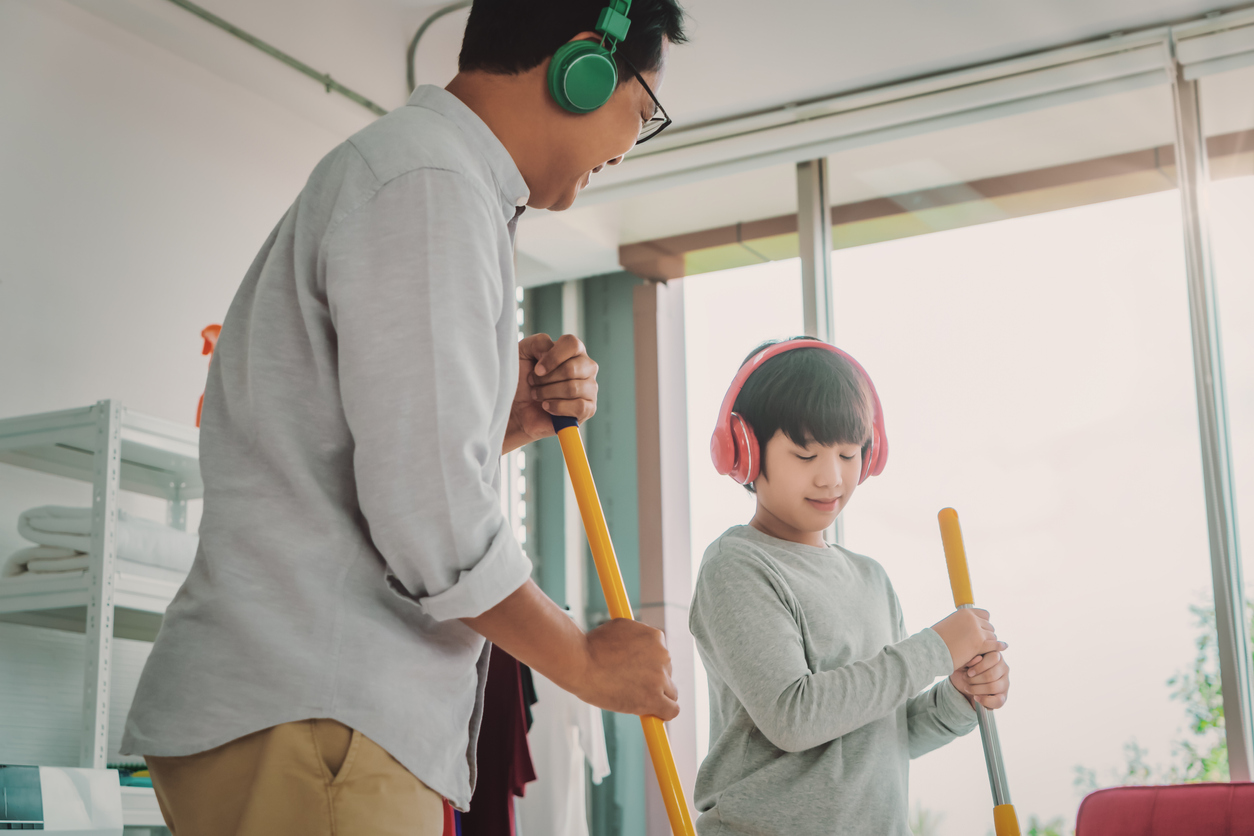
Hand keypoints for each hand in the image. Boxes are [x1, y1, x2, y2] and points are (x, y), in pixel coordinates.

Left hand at [505, 333, 597, 452]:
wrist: (516, 407)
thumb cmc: (521, 378)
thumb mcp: (522, 352)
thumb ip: (538, 342)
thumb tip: (552, 350)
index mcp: (573, 350)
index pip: (572, 344)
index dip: (553, 357)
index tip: (537, 369)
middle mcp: (586, 367)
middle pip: (572, 369)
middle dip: (546, 379)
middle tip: (533, 383)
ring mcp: (589, 388)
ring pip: (573, 388)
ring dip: (548, 393)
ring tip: (537, 395)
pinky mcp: (588, 409)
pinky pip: (579, 406)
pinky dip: (558, 407)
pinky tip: (547, 406)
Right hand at [575, 618, 679, 719]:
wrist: (580, 662)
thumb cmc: (591, 647)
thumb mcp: (620, 629)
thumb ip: (636, 638)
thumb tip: (639, 647)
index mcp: (655, 637)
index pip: (661, 655)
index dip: (649, 666)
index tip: (638, 672)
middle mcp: (662, 654)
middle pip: (667, 673)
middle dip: (652, 680)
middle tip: (630, 685)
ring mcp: (659, 677)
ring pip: (670, 692)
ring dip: (656, 696)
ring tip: (634, 698)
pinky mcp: (654, 698)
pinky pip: (671, 710)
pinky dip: (664, 713)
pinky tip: (652, 714)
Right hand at [931, 607, 1006, 671]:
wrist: (931, 650)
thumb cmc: (936, 641)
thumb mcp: (948, 626)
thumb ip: (961, 625)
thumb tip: (967, 630)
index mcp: (964, 613)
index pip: (985, 615)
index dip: (985, 624)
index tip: (983, 631)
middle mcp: (972, 619)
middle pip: (990, 627)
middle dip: (987, 635)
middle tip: (983, 644)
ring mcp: (977, 630)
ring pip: (992, 637)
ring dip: (989, 644)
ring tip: (984, 650)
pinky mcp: (980, 643)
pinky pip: (995, 645)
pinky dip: (999, 647)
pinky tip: (1003, 647)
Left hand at [950, 650, 1009, 708]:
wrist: (962, 685)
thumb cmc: (964, 669)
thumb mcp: (964, 661)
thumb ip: (971, 657)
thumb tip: (978, 658)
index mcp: (995, 656)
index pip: (994, 658)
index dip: (979, 666)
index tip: (968, 672)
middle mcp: (1004, 668)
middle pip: (992, 674)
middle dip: (975, 679)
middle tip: (966, 679)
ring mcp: (1005, 683)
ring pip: (993, 687)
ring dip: (977, 689)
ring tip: (967, 688)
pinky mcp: (1003, 697)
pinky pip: (998, 700)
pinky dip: (984, 700)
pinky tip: (975, 697)